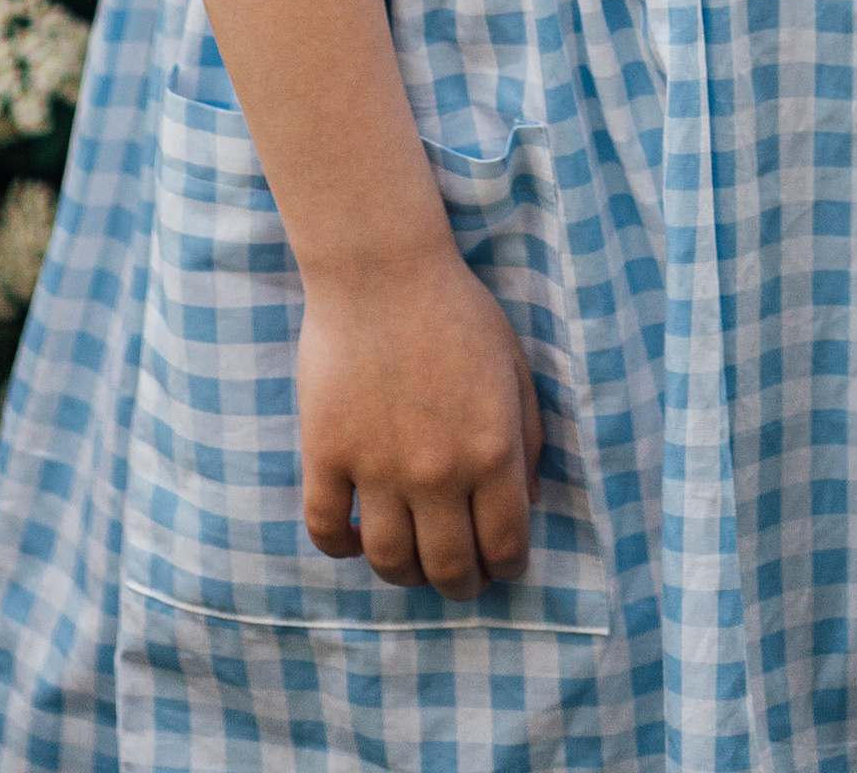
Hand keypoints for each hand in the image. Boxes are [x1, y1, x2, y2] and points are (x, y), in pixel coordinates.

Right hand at [299, 245, 544, 595]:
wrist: (382, 269)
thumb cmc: (458, 311)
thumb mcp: (515, 368)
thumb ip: (530, 438)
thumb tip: (528, 503)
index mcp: (492, 450)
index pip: (505, 546)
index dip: (507, 569)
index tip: (502, 568)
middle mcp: (438, 472)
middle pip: (447, 569)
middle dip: (460, 586)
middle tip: (460, 578)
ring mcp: (377, 468)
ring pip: (389, 561)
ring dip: (405, 575)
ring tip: (412, 562)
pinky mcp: (326, 454)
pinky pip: (327, 529)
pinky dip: (341, 548)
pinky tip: (355, 538)